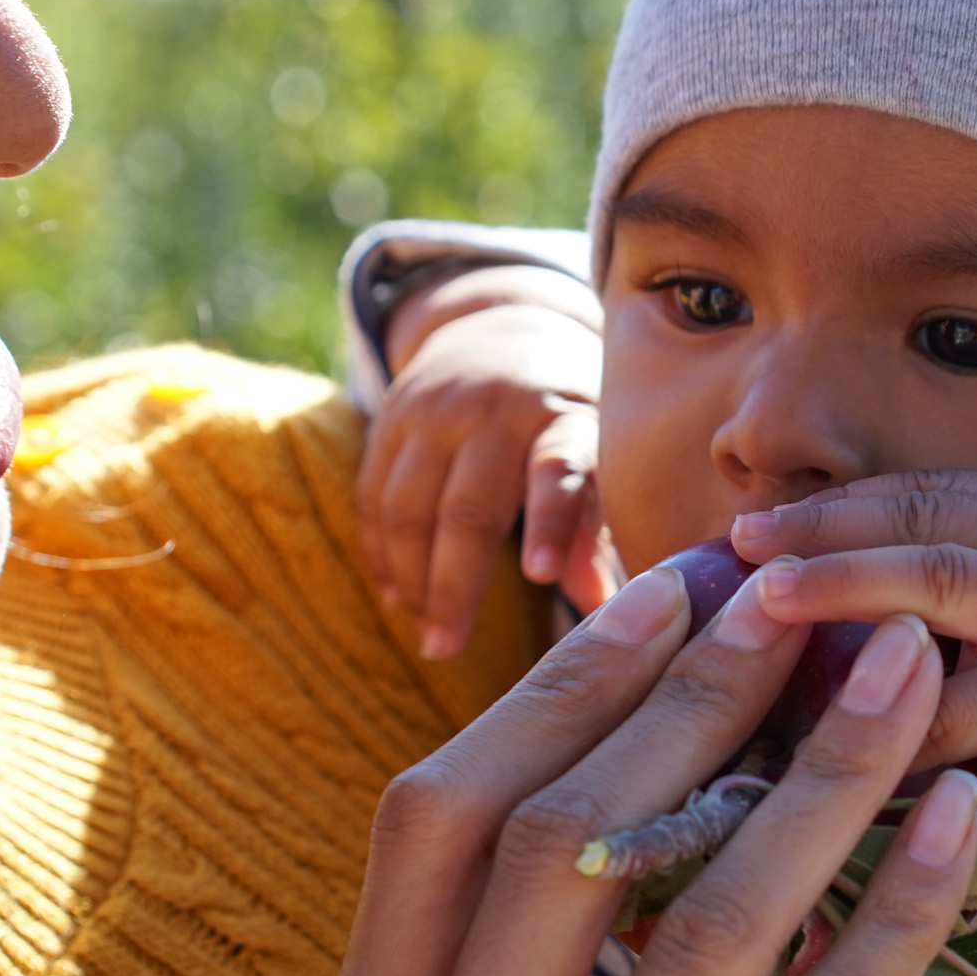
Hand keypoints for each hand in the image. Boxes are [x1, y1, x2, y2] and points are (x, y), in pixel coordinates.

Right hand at [276, 562, 976, 975]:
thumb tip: (625, 780)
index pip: (426, 829)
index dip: (557, 694)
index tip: (668, 598)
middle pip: (543, 837)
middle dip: (685, 691)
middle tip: (796, 596)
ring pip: (690, 913)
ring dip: (813, 770)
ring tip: (901, 676)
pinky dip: (896, 908)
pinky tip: (961, 827)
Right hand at [358, 264, 615, 662]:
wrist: (504, 326)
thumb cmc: (568, 417)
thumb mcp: (598, 458)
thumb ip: (594, 532)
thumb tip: (604, 613)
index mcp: (564, 418)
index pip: (558, 469)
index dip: (552, 523)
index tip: (543, 576)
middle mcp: (498, 408)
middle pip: (466, 508)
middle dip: (452, 587)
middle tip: (444, 648)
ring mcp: (436, 409)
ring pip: (407, 507)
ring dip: (410, 578)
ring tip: (424, 632)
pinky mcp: (390, 415)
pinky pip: (372, 494)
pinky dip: (379, 552)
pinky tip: (395, 595)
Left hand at [729, 470, 976, 788]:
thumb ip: (947, 566)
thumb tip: (804, 554)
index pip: (924, 497)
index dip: (834, 508)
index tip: (754, 529)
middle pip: (925, 534)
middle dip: (826, 542)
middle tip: (748, 561)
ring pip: (935, 597)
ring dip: (841, 595)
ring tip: (767, 612)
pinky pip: (940, 718)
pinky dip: (873, 721)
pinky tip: (807, 727)